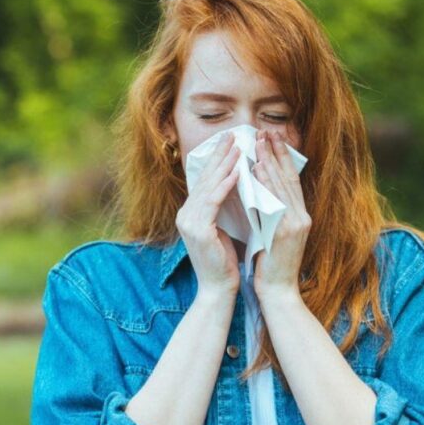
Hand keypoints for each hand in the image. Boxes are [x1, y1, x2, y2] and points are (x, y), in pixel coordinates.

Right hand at [176, 133, 241, 297]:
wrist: (218, 290)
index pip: (204, 180)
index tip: (230, 142)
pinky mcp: (198, 229)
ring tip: (238, 146)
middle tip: (233, 135)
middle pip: (204, 178)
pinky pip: (214, 201)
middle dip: (220, 155)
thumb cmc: (226, 261)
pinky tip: (237, 171)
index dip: (217, 160)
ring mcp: (189, 221)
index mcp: (190, 213)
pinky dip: (226, 184)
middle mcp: (185, 214)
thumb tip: (237, 184)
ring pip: (209, 186)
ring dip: (225, 164)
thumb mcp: (224, 228)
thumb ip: (224, 208)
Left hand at [251, 129, 310, 298]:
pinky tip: (256, 169)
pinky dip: (265, 184)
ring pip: (282, 185)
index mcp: (300, 216)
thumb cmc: (272, 265)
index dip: (282, 158)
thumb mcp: (274, 234)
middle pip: (289, 178)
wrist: (278, 291)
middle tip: (266, 131)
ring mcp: (296, 223)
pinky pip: (274, 201)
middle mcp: (302, 217)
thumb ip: (271, 213)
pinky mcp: (286, 231)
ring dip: (270, 161)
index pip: (291, 181)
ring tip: (259, 142)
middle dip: (277, 153)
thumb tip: (258, 189)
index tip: (273, 139)